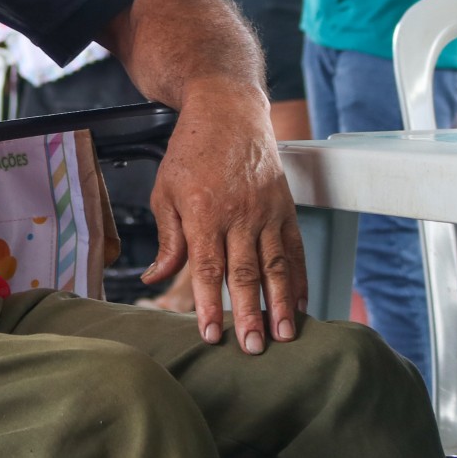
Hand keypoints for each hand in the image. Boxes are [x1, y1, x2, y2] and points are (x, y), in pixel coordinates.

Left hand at [143, 82, 305, 353]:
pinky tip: (301, 304)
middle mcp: (239, 214)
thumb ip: (168, 240)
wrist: (227, 109)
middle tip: (254, 348)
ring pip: (276, 265)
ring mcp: (266, 211)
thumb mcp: (165, 192)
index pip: (207, 267)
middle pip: (245, 273)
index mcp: (203, 211)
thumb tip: (155, 279)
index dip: (209, 304)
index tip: (212, 335)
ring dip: (281, 304)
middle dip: (249, 313)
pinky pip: (295, 249)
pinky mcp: (285, 207)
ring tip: (286, 335)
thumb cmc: (190, 151)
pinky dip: (299, 279)